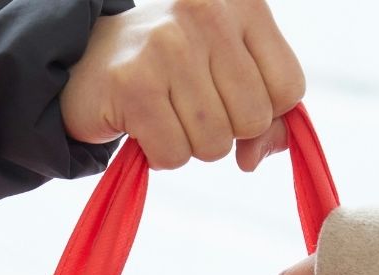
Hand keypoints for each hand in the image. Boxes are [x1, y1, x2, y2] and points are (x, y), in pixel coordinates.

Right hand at [62, 0, 304, 170]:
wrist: (89, 60)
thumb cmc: (174, 69)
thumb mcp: (231, 75)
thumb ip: (268, 114)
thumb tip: (260, 154)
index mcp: (243, 4)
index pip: (289, 88)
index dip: (265, 111)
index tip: (228, 95)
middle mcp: (206, 13)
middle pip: (254, 118)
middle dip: (225, 129)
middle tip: (188, 102)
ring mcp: (168, 45)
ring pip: (216, 143)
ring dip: (191, 143)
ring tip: (164, 109)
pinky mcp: (134, 82)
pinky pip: (175, 154)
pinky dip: (161, 154)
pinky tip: (143, 122)